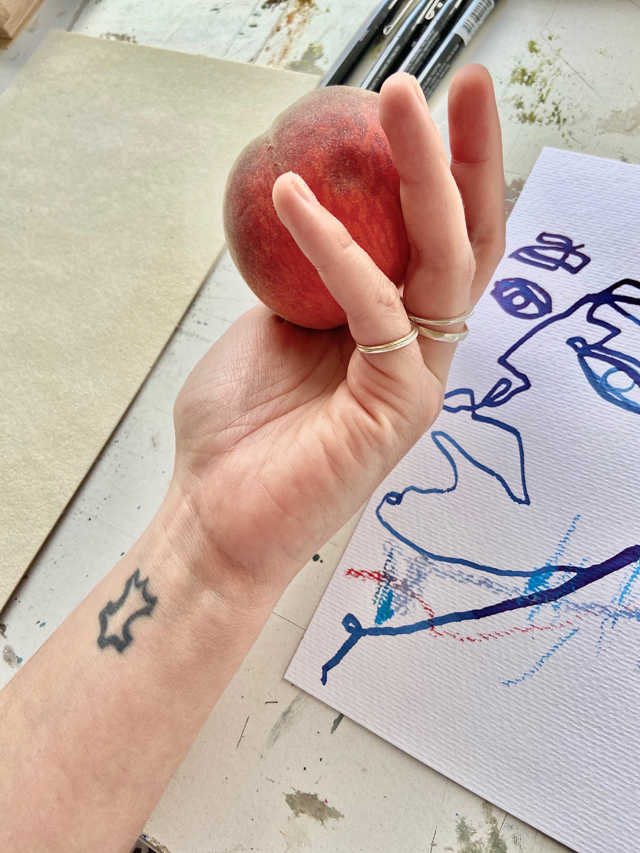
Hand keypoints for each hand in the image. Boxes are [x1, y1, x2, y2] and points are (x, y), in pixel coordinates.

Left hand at [170, 67, 504, 598]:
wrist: (217, 516)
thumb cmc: (240, 431)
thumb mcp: (274, 328)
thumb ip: (308, 281)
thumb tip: (312, 216)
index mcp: (395, 333)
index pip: (439, 242)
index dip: (447, 172)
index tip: (429, 104)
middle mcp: (420, 352)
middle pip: (468, 242)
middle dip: (469, 156)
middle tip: (456, 83)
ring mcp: (417, 381)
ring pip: (446, 263)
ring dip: (427, 176)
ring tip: (400, 104)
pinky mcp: (398, 408)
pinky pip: (377, 308)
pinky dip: (337, 248)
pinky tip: (293, 197)